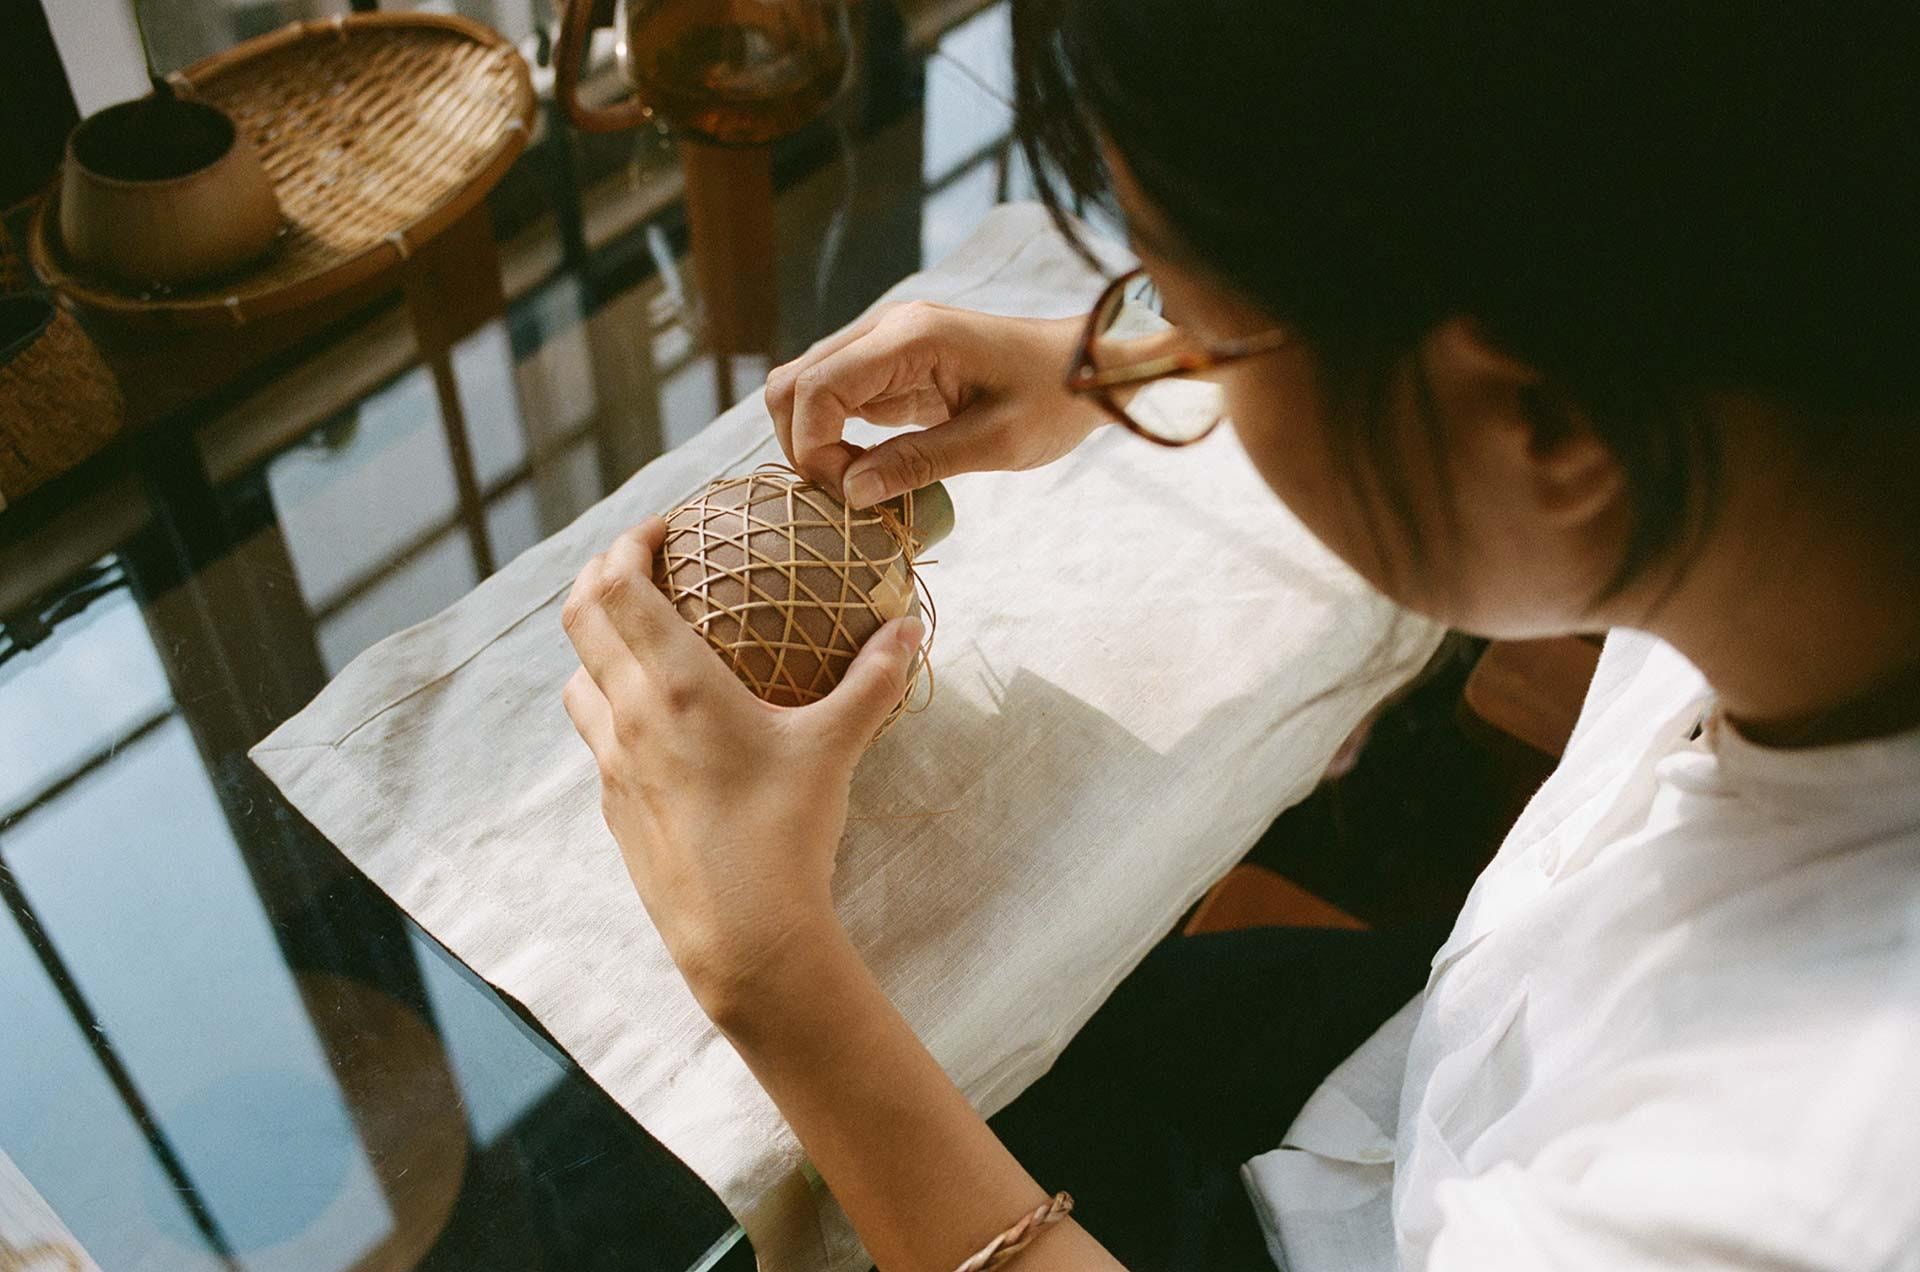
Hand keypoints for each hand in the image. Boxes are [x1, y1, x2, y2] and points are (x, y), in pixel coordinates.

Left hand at [560, 516, 924, 1012]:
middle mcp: (627, 714)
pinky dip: (611, 704)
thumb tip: (910, 627)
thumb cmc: (786, 836)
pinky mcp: (613, 806)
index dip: (625, 543)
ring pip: (578, 680)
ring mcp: (611, 764)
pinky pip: (596, 734)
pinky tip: (659, 722)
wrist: (743, 938)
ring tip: (644, 640)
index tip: (661, 528)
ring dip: (598, 645)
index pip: (613, 586)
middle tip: (645, 564)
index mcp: (673, 684)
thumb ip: (873, 681)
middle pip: (579, 619)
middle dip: (601, 577)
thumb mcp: (836, 748)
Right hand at [765, 301, 1110, 506]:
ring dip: (815, 441)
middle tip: (848, 493)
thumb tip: (850, 494)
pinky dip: (835, 436)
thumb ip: (919, 464)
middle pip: (794, 382)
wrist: (1088, 368)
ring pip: (806, 388)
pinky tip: (867, 469)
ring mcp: (885, 343)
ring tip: (858, 484)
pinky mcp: (892, 365)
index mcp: (910, 337)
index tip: (847, 493)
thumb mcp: (996, 442)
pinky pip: (837, 397)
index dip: (812, 448)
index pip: (816, 387)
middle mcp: (886, 329)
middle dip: (803, 445)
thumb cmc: (1054, 399)